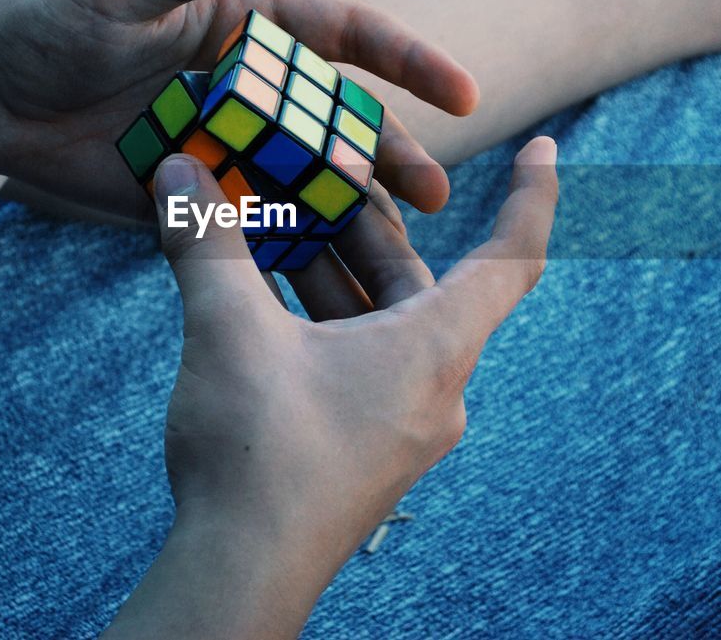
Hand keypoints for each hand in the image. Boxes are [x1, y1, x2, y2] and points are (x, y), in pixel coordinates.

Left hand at [0, 0, 478, 220]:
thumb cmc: (49, 21)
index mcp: (250, 24)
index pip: (349, 36)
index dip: (410, 61)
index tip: (463, 92)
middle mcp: (252, 87)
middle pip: (341, 122)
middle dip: (392, 156)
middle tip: (432, 195)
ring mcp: (229, 145)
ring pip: (309, 180)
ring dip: (355, 213)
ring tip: (399, 251)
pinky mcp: (197, 195)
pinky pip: (258, 223)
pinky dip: (297, 248)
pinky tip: (333, 280)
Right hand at [106, 137, 557, 638]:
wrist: (241, 574)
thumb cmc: (258, 453)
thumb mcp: (230, 331)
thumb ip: (207, 244)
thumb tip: (176, 175)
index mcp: (434, 348)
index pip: (513, 257)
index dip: (533, 194)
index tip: (545, 146)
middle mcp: (433, 385)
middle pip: (418, 281)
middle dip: (369, 225)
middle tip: (324, 172)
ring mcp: (399, 423)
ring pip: (379, 322)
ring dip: (333, 272)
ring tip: (275, 226)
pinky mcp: (363, 447)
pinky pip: (355, 360)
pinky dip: (320, 320)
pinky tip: (262, 300)